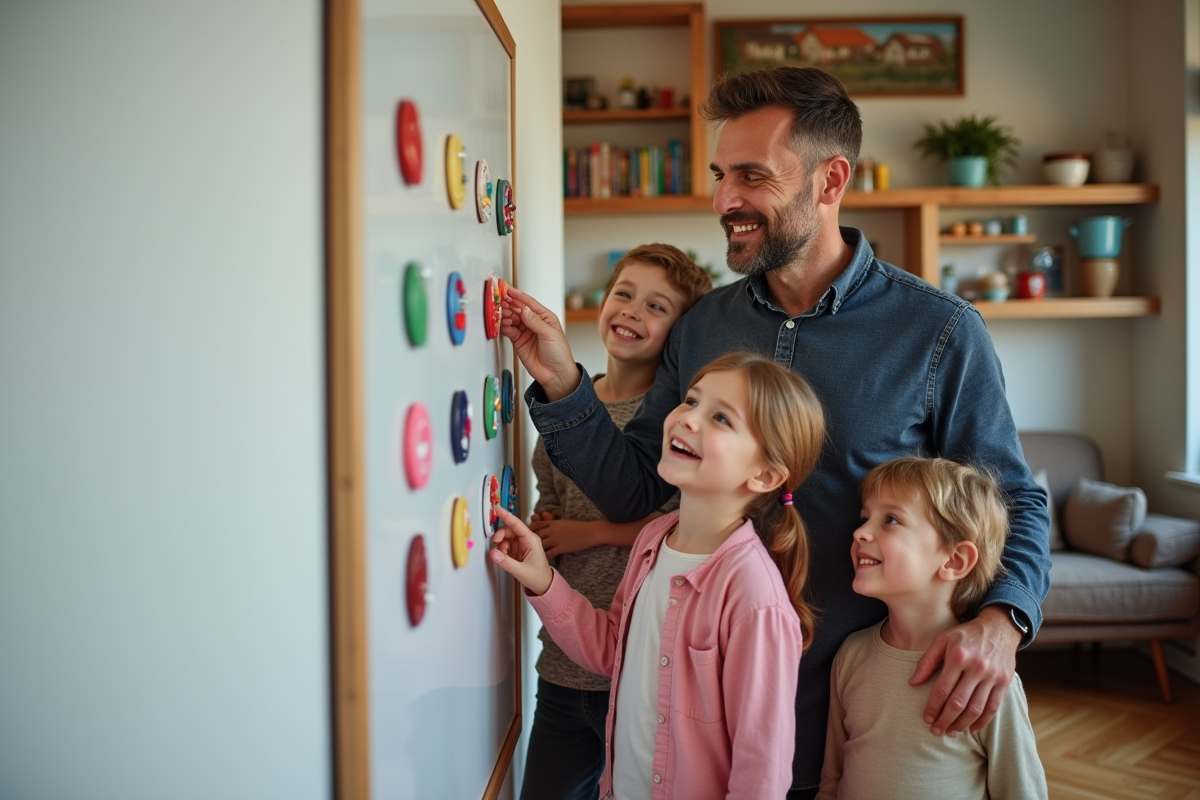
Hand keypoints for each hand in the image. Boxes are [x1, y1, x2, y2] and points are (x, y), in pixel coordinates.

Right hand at [490, 505, 553, 594]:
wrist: (544, 586)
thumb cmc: (538, 577)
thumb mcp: (521, 571)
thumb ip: (506, 562)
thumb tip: (493, 554)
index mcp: (531, 540)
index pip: (517, 524)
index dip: (506, 515)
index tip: (497, 508)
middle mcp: (527, 540)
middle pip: (509, 530)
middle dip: (500, 536)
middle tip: (496, 543)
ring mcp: (522, 545)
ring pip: (506, 538)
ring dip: (501, 545)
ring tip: (502, 556)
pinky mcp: (517, 551)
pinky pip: (506, 546)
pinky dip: (502, 550)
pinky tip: (504, 558)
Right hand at [499, 287, 581, 400]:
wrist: (555, 374)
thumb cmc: (559, 353)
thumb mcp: (549, 334)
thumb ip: (535, 322)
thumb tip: (524, 309)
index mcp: (544, 317)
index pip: (529, 303)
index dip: (518, 296)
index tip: (508, 290)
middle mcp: (533, 322)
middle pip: (518, 309)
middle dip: (509, 305)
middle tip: (500, 302)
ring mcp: (525, 331)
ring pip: (512, 319)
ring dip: (505, 315)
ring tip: (501, 314)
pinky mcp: (518, 341)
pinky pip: (508, 330)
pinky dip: (503, 326)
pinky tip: (501, 324)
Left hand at [529, 518, 597, 557]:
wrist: (590, 532)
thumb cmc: (579, 527)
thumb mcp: (564, 522)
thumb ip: (554, 524)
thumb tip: (546, 526)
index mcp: (553, 523)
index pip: (536, 525)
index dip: (529, 530)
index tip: (525, 535)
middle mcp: (552, 530)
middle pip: (535, 535)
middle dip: (528, 540)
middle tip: (523, 547)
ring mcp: (556, 539)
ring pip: (539, 544)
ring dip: (534, 550)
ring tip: (530, 555)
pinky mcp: (561, 547)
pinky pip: (548, 553)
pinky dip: (543, 557)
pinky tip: (540, 561)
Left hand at [910, 606, 1019, 735]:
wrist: (1000, 627)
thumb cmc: (966, 634)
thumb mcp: (943, 639)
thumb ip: (927, 660)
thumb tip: (913, 682)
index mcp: (958, 656)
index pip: (942, 689)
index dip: (933, 707)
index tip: (926, 719)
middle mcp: (976, 667)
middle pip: (958, 702)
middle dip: (945, 720)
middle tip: (936, 731)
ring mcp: (992, 676)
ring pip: (976, 708)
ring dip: (962, 724)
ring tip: (951, 732)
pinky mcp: (1004, 682)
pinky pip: (993, 707)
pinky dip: (982, 721)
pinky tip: (971, 728)